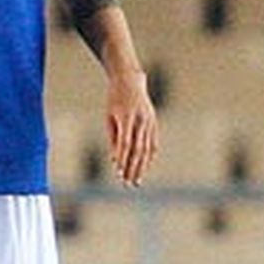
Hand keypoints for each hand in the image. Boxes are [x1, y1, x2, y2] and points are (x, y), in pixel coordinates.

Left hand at [106, 70, 157, 186]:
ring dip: (142, 166)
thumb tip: (115, 159)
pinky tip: (145, 166)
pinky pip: (153, 142)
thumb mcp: (109, 116)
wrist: (130, 80)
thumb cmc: (114, 99)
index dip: (122, 160)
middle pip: (137, 149)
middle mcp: (140, 120)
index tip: (118, 174)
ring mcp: (149, 121)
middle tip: (128, 183)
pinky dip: (150, 156)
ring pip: (147, 148)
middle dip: (133, 168)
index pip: (125, 144)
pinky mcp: (154, 122)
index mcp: (126, 117)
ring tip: (136, 180)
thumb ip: (113, 138)